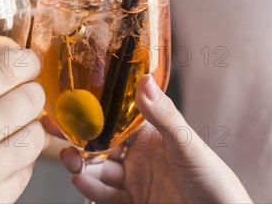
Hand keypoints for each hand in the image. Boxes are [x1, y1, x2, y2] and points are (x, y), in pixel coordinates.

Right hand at [0, 49, 45, 202]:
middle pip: (30, 100)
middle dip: (30, 92)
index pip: (5, 70)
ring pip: (35, 138)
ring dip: (28, 127)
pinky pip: (25, 173)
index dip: (24, 62)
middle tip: (22, 92)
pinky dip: (19, 162)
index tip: (27, 61)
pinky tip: (1, 159)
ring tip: (13, 126)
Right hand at [59, 74, 251, 202]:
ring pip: (99, 170)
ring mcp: (136, 181)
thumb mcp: (186, 145)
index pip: (116, 119)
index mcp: (152, 135)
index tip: (70, 104)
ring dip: (81, 164)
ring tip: (70, 162)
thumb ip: (163, 115)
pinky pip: (106, 195)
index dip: (93, 112)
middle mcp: (140, 157)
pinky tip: (80, 181)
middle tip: (57, 132)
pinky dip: (92, 188)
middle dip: (78, 140)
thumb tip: (144, 80)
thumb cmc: (215, 181)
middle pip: (101, 145)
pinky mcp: (134, 203)